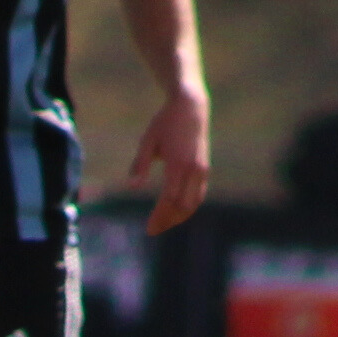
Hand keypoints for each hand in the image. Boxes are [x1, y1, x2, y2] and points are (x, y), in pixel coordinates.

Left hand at [126, 85, 213, 230]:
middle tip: (153, 229)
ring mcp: (201, 169)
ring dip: (179, 216)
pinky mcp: (205, 168)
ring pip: (194, 203)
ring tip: (164, 223)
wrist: (190, 107)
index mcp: (177, 164)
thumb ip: (140, 164)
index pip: (169, 199)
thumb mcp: (148, 141)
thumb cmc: (165, 123)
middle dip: (168, 220)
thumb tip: (132, 187)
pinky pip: (199, 194)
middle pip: (182, 206)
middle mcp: (192, 169)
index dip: (160, 216)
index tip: (149, 227)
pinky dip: (189, 206)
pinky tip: (176, 210)